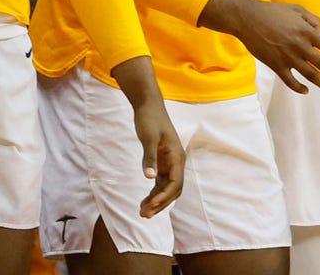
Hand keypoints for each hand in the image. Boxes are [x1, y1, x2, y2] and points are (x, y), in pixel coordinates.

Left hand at [130, 99, 184, 217]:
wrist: (149, 105)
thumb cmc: (150, 119)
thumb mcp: (149, 138)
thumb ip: (149, 158)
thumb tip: (150, 177)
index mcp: (177, 157)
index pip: (175, 184)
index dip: (163, 198)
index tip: (150, 207)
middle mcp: (176, 162)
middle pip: (173, 190)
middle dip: (160, 203)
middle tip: (144, 214)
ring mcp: (170, 163)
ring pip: (167, 188)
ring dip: (157, 201)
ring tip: (142, 212)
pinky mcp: (162, 162)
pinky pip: (161, 183)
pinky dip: (154, 193)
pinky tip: (145, 200)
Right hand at [199, 0, 319, 93]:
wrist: (248, 19)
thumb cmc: (272, 12)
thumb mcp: (297, 9)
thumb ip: (313, 20)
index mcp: (306, 31)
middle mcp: (300, 46)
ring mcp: (288, 58)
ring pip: (310, 75)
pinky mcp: (276, 66)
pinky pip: (291, 82)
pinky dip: (299, 88)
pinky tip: (305, 90)